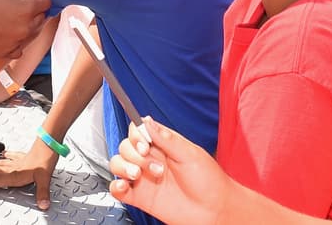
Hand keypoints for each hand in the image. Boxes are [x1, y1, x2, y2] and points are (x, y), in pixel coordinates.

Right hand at [0, 0, 50, 58]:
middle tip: (20, 5)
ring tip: (11, 18)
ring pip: (31, 34)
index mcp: (24, 10)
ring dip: (26, 25)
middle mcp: (24, 28)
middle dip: (34, 10)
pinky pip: (19, 47)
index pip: (45, 2)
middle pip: (41, 18)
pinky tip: (6, 33)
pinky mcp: (4, 53)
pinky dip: (16, 40)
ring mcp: (15, 43)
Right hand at [0, 141, 59, 209]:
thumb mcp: (45, 178)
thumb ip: (42, 193)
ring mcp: (17, 160)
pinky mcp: (23, 156)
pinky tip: (2, 154)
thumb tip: (43, 205)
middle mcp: (14, 167)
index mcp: (17, 173)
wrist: (50, 143)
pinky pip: (11, 156)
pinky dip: (5, 156)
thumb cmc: (46, 159)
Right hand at [109, 118, 231, 224]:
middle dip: (134, 153)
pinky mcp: (140, 197)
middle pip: (126, 147)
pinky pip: (118, 190)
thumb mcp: (191, 154)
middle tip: (151, 163)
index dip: (136, 135)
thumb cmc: (210, 181)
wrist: (215, 211)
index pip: (138, 131)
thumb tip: (148, 121)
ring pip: (118, 164)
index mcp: (163, 145)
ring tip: (138, 174)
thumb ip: (167, 139)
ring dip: (123, 167)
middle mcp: (152, 159)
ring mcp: (145, 178)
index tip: (145, 144)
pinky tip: (123, 186)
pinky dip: (115, 187)